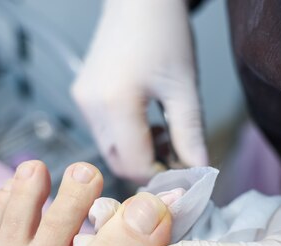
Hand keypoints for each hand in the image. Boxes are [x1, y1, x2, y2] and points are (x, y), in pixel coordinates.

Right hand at [72, 0, 207, 182]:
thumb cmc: (166, 34)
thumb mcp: (185, 88)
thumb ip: (191, 134)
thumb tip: (199, 171)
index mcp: (115, 103)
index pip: (135, 165)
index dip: (161, 178)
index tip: (186, 176)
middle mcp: (90, 105)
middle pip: (118, 162)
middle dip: (149, 168)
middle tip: (178, 158)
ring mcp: (82, 100)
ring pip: (110, 149)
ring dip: (138, 154)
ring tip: (166, 136)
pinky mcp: (81, 95)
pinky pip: (104, 132)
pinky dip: (126, 139)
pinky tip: (147, 124)